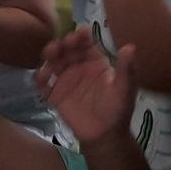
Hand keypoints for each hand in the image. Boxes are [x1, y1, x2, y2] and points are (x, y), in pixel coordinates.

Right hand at [38, 29, 136, 144]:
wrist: (105, 136)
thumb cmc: (117, 110)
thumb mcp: (125, 89)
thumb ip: (126, 69)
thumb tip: (130, 47)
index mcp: (94, 62)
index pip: (85, 43)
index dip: (81, 36)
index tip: (79, 33)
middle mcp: (77, 66)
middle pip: (66, 49)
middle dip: (62, 43)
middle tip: (62, 44)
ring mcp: (64, 79)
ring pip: (52, 61)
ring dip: (49, 54)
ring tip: (50, 55)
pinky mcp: (54, 94)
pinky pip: (43, 82)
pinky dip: (40, 77)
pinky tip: (43, 77)